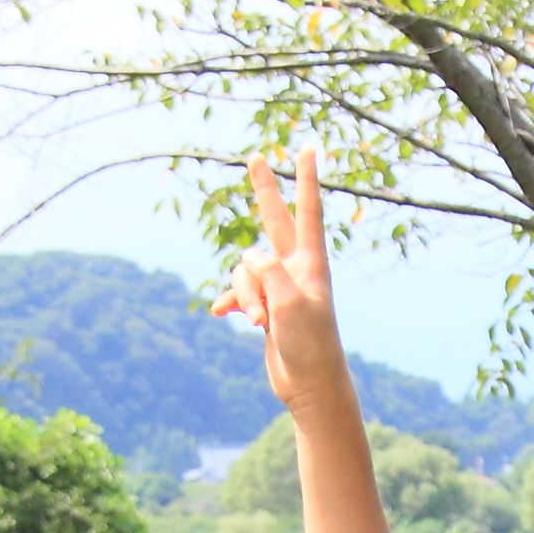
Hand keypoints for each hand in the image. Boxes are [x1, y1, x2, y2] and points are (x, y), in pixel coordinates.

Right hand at [214, 148, 350, 412]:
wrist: (310, 385)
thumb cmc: (309, 344)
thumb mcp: (289, 303)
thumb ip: (267, 272)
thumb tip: (247, 256)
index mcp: (310, 262)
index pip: (307, 210)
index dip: (306, 178)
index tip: (308, 147)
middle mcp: (295, 268)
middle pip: (274, 220)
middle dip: (263, 190)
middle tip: (254, 157)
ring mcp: (278, 287)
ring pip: (245, 271)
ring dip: (244, 295)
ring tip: (261, 321)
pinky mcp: (264, 307)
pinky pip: (237, 294)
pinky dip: (230, 303)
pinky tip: (223, 317)